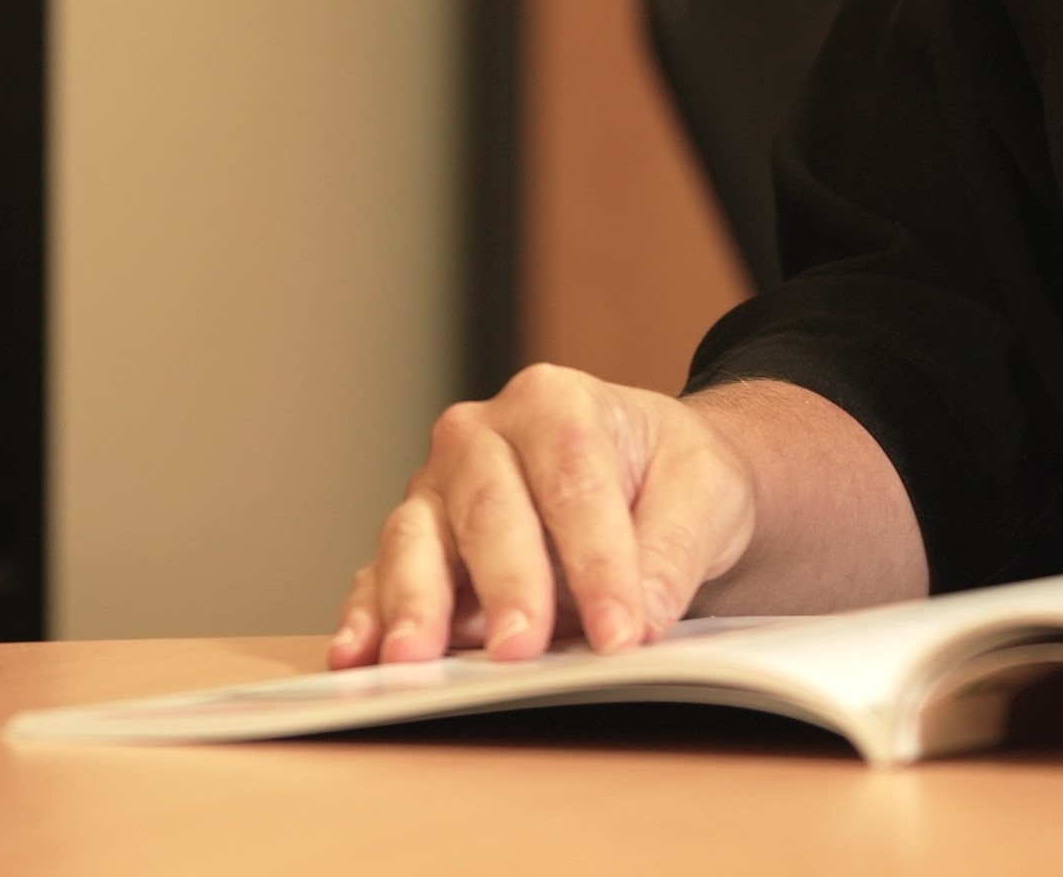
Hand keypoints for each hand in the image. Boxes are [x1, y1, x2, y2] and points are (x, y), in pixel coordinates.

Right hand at [331, 364, 760, 665]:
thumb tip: (642, 618)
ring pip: (415, 538)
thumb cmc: (670, 475)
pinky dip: (367, 617)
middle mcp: (480, 437)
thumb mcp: (703, 492)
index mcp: (554, 402)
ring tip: (415, 659)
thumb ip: (674, 550)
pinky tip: (358, 655)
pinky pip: (378, 577)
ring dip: (416, 602)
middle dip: (507, 584)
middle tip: (523, 650)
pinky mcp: (414, 547)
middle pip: (487, 509)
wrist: (650, 478)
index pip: (573, 483)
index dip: (597, 561)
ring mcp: (437, 491)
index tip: (622, 632)